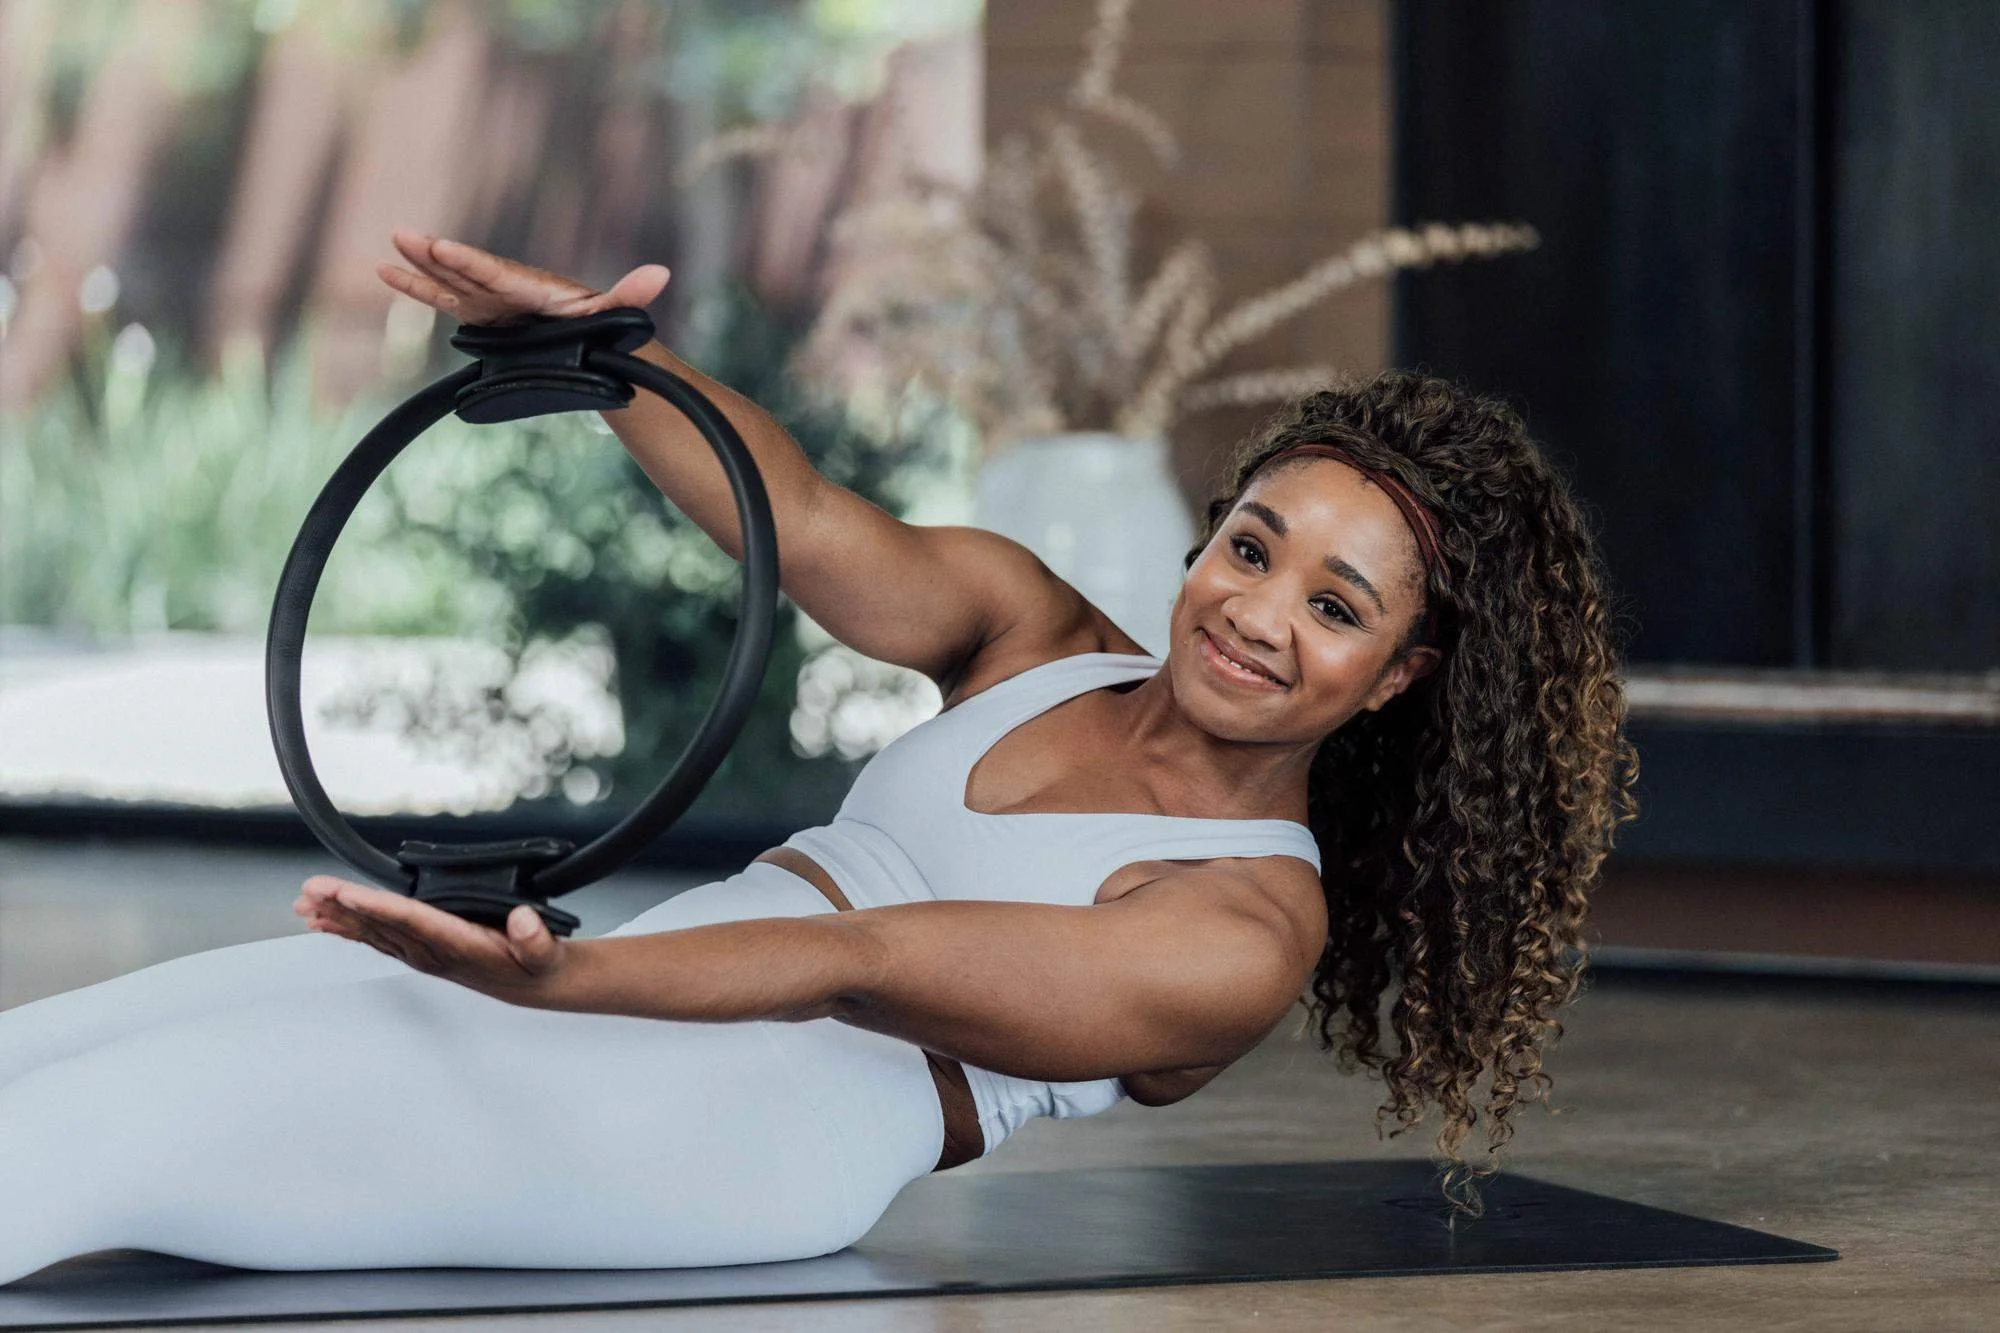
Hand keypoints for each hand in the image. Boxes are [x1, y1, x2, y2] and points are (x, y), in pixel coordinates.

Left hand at [294, 874, 575, 1006]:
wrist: (534, 983)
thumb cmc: (536, 964)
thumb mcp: (546, 952)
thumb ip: (536, 940)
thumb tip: (524, 921)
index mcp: (459, 947)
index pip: (413, 923)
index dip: (379, 908)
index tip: (349, 895)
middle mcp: (432, 953)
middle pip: (381, 926)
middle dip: (343, 908)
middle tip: (311, 893)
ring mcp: (422, 953)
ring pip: (372, 932)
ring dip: (338, 917)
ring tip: (307, 903)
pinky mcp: (419, 950)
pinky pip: (377, 937)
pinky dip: (350, 926)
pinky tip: (328, 919)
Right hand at [376, 227, 669, 327]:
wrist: (591, 339)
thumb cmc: (602, 325)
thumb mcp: (616, 312)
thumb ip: (631, 295)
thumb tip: (661, 274)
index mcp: (531, 285)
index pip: (496, 272)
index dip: (470, 261)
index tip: (445, 247)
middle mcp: (504, 285)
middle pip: (465, 268)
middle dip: (436, 254)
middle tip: (405, 235)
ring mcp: (487, 297)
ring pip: (448, 278)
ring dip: (419, 264)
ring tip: (391, 243)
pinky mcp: (477, 312)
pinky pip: (440, 298)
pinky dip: (415, 287)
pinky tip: (383, 272)